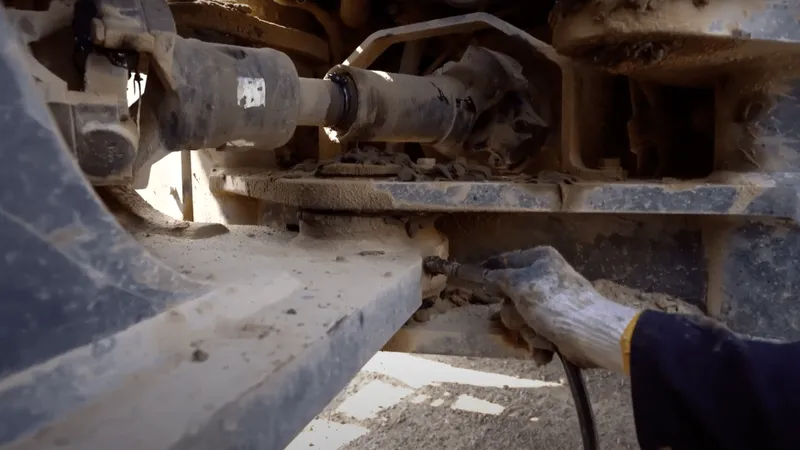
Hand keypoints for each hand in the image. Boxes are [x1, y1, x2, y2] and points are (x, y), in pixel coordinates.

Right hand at [481, 246, 639, 372]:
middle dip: (515, 317)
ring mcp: (549, 305)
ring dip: (529, 333)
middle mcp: (543, 279)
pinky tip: (547, 351)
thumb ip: (497, 278)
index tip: (477, 289)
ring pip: (520, 321)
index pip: (502, 262)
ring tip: (544, 336)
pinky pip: (534, 335)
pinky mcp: (555, 327)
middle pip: (508, 299)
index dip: (489, 276)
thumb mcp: (520, 285)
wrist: (591, 334)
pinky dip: (539, 345)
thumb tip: (481, 274)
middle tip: (524, 319)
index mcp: (537, 260)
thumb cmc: (554, 303)